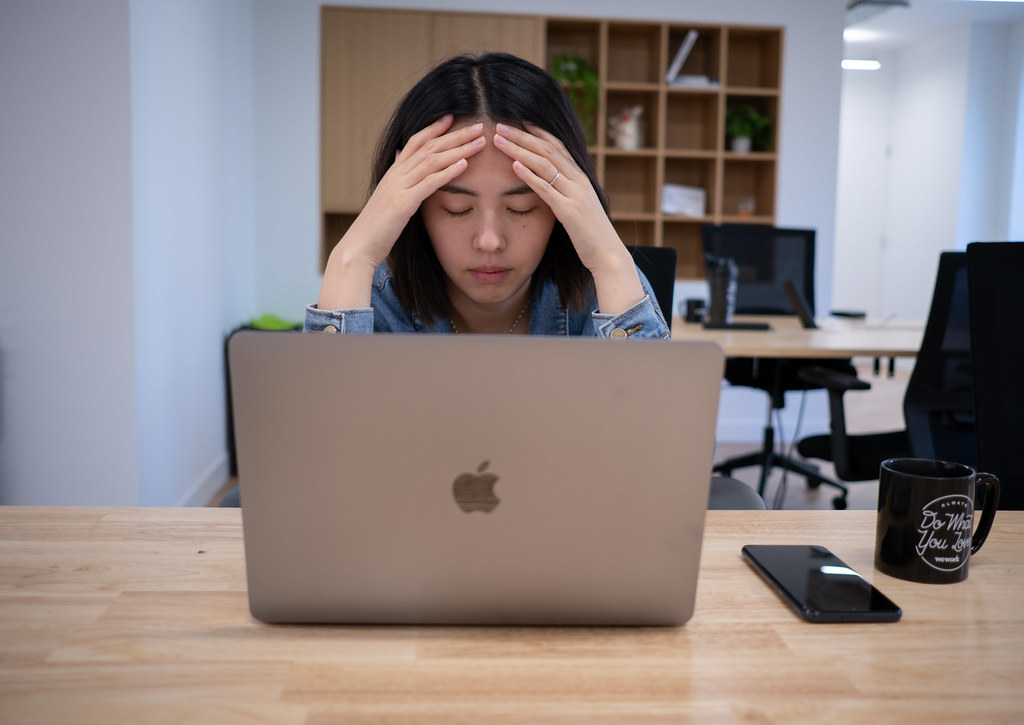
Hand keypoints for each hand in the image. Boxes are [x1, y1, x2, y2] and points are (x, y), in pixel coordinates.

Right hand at [318, 116, 485, 309]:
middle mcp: (396, 175)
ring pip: (433, 161)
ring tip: (479, 142)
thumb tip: (400, 163)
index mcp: (393, 173)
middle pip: (429, 147)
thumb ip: (397, 182)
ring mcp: (399, 187)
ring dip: (459, 150)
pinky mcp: (404, 203)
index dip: (434, 129)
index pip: (415, 142)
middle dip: (456, 135)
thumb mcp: (387, 200)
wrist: (359, 246)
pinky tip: (465, 165)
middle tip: (478, 126)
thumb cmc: (376, 229)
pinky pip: (429, 183)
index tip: (452, 118)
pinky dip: (448, 172)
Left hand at [493, 123, 643, 314]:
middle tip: (500, 125)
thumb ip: (567, 194)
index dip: (539, 133)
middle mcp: (579, 182)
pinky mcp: (570, 212)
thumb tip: (552, 185)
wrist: (608, 255)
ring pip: (544, 165)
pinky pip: (546, 189)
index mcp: (581, 179)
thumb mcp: (579, 208)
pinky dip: (530, 176)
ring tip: (499, 141)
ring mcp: (575, 195)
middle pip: (548, 151)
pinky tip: (514, 166)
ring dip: (520, 150)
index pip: (558, 148)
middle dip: (522, 137)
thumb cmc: (591, 235)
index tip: (520, 122)